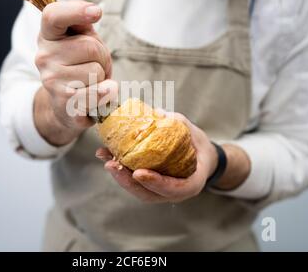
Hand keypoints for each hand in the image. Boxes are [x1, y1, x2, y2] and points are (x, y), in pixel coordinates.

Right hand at [34, 1, 117, 145]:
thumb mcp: (81, 40)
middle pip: (90, 47)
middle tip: (94, 66)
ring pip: (96, 71)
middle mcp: (44, 56)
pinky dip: (105, 93)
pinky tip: (95, 95)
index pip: (53, 15)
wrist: (65, 105)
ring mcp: (51, 80)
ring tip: (91, 81)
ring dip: (103, 77)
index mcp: (48, 35)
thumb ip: (85, 25)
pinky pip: (98, 92)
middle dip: (102, 57)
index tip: (96, 12)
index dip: (76, 10)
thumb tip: (93, 12)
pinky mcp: (64, 102)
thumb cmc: (78, 66)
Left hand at [96, 112, 218, 203]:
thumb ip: (177, 123)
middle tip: (111, 164)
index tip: (138, 173)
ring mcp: (163, 192)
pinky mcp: (151, 187)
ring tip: (105, 159)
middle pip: (150, 194)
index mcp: (193, 181)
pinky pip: (135, 184)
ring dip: (120, 177)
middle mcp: (176, 192)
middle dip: (128, 181)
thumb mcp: (192, 131)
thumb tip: (157, 113)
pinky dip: (121, 171)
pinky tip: (107, 157)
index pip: (176, 188)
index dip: (156, 182)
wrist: (201, 157)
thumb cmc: (197, 144)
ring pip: (139, 191)